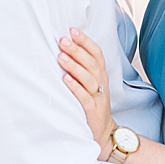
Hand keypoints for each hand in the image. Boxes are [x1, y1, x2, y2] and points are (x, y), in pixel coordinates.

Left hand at [57, 27, 113, 153]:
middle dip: (77, 50)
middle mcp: (101, 84)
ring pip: (89, 79)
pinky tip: (65, 80)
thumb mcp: (91, 84)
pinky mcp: (93, 112)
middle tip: (62, 40)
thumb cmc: (93, 105)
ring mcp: (98, 98)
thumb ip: (83, 68)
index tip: (72, 30)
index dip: (85, 41)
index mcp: (101, 75)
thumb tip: (65, 48)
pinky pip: (85, 98)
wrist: (104, 133)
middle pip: (92, 63)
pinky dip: (76, 88)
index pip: (97, 53)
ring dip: (75, 67)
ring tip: (61, 57)